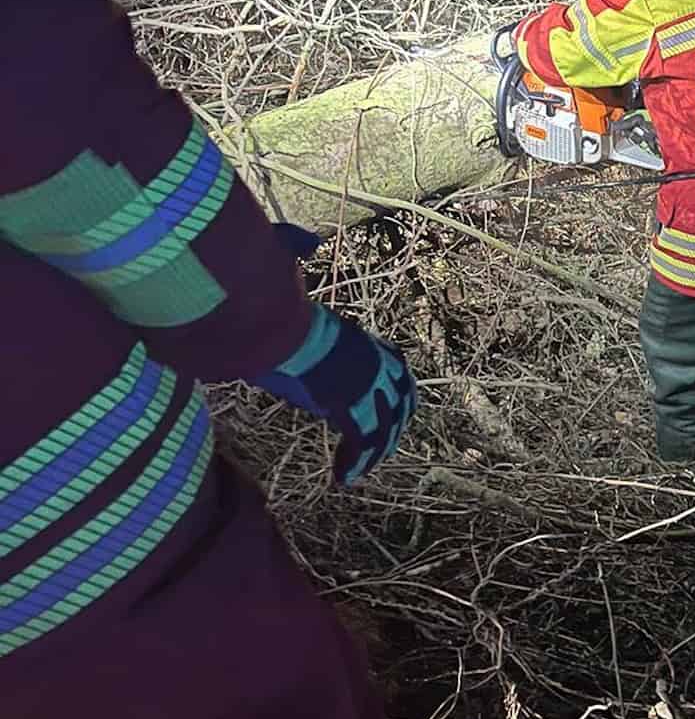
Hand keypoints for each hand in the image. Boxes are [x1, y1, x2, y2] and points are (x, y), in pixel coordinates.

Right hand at [254, 224, 418, 484]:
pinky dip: (356, 462)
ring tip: (362, 466)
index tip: (394, 391)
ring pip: (384, 424)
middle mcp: (369, 361)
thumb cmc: (275, 303)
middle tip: (387, 438)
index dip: (394, 378)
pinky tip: (343, 477)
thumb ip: (297, 257)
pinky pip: (362, 442)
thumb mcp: (290, 278)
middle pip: (399, 393)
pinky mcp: (351, 409)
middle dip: (397, 416)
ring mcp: (364, 386)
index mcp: (357, 337)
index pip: (390, 358)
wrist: (272, 326)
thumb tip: (303, 241)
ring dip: (376, 447)